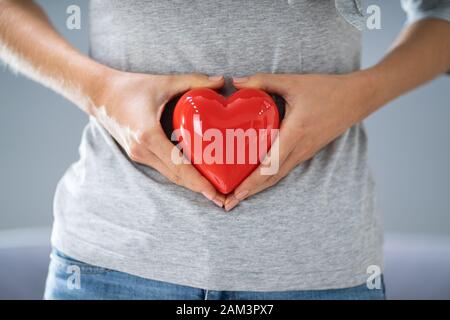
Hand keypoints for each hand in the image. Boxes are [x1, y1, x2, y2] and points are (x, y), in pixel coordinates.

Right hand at [91, 70, 225, 206]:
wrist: (98, 94)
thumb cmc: (129, 87)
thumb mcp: (164, 82)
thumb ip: (194, 81)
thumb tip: (221, 81)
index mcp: (149, 135)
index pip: (179, 166)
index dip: (199, 183)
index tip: (216, 194)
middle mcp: (142, 150)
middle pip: (176, 177)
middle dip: (200, 189)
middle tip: (223, 198)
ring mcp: (138, 155)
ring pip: (170, 175)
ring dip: (190, 184)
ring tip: (213, 189)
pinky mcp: (137, 154)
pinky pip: (163, 168)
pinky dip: (180, 174)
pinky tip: (196, 174)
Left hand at [224, 72, 372, 210]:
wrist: (356, 99)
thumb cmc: (326, 90)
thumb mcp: (293, 82)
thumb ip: (262, 80)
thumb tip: (234, 82)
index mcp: (295, 133)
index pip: (270, 165)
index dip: (252, 181)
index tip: (236, 193)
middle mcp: (300, 149)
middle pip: (271, 178)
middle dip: (249, 192)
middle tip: (228, 203)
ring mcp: (304, 153)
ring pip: (278, 176)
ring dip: (258, 187)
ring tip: (238, 195)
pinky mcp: (306, 151)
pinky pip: (284, 169)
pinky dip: (268, 178)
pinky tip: (256, 179)